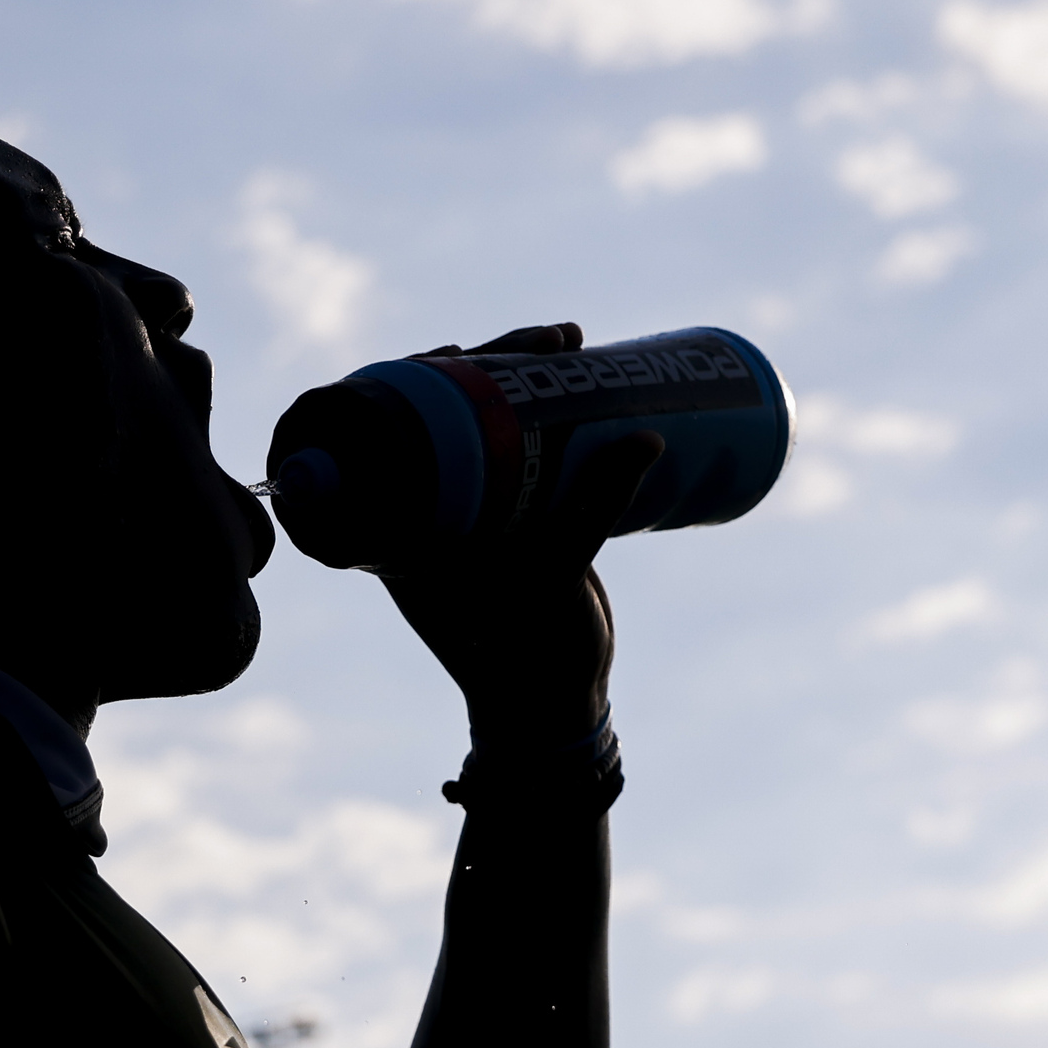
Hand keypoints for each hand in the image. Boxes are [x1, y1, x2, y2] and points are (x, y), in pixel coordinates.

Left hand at [381, 324, 656, 745]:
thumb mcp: (557, 578)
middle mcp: (431, 513)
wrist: (548, 709)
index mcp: (404, 527)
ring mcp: (474, 515)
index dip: (426, 375)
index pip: (399, 428)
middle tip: (556, 337)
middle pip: (452, 414)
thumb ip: (595, 510)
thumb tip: (648, 437)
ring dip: (528, 379)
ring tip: (576, 343)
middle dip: (497, 362)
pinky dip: (549, 412)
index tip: (467, 346)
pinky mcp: (517, 521)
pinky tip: (581, 379)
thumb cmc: (529, 657)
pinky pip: (525, 451)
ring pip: (492, 426)